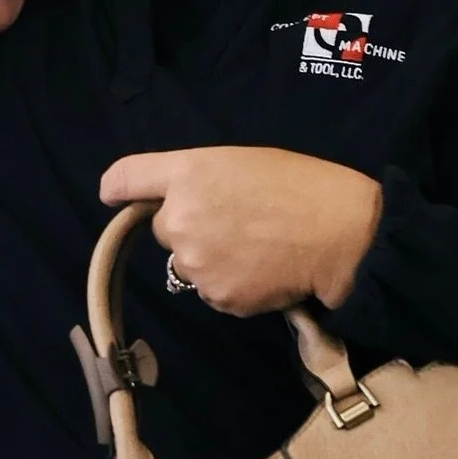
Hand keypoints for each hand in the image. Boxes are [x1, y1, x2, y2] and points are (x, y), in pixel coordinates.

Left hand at [99, 146, 382, 316]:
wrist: (342, 235)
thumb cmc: (301, 186)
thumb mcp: (242, 161)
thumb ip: (197, 179)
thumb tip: (175, 200)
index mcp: (187, 174)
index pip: (125, 177)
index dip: (117, 189)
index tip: (115, 197)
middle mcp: (179, 219)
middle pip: (162, 228)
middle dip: (188, 227)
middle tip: (233, 222)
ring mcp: (195, 263)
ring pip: (188, 264)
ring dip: (209, 259)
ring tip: (255, 247)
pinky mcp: (217, 297)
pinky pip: (212, 291)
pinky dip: (231, 284)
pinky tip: (262, 269)